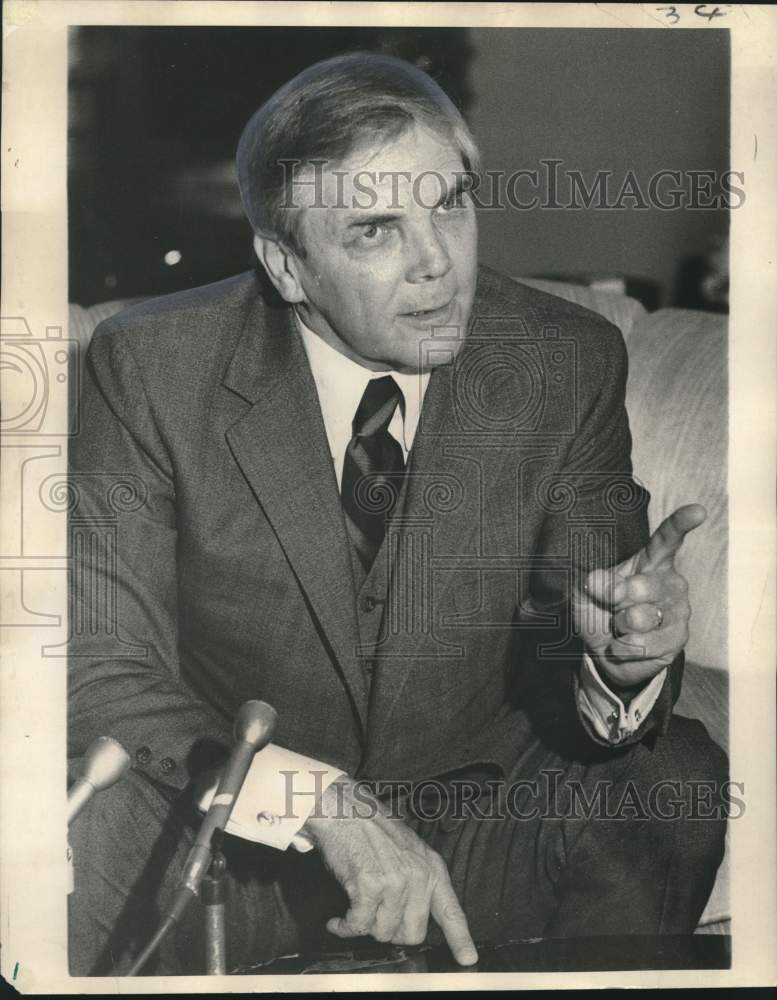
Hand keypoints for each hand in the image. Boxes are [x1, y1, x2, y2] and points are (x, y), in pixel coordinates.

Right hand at [302, 777, 477, 965]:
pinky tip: (339, 921)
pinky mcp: (370, 886)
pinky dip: (345, 927)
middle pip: (412, 934)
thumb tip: (413, 923)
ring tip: (356, 910)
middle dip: (391, 932)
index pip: (451, 911)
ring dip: (365, 927)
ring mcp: (396, 881)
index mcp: (432, 869)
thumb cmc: (372, 831)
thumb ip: (419, 884)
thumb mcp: (409, 852)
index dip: (460, 940)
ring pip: (384, 933)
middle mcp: (418, 876)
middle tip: (376, 916)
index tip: (468, 960)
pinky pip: (359, 926)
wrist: (345, 811)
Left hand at [573, 503, 705, 688]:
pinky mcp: (678, 639)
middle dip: (616, 599)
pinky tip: (626, 643)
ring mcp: (679, 611)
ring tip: (621, 625)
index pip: (667, 539)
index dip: (681, 524)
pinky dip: (623, 647)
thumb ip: (592, 581)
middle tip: (612, 605)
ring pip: (640, 618)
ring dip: (619, 626)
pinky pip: (643, 644)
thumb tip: (596, 579)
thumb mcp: (587, 591)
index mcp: (651, 561)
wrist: (608, 650)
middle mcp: (671, 582)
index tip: (697, 511)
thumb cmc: (600, 609)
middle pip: (642, 586)